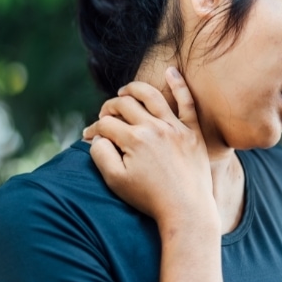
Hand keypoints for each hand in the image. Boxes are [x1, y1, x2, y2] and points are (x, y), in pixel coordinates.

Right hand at [82, 67, 218, 230]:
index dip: (94, 129)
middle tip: (105, 115)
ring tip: (124, 92)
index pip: (106, 124)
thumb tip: (96, 137)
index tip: (90, 136)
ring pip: (150, 96)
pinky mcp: (192, 130)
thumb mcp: (116, 181)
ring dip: (133, 90)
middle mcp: (153, 127)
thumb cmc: (149, 198)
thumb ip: (101, 155)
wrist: (187, 210)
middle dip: (108, 108)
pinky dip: (179, 84)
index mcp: (134, 139)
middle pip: (124, 105)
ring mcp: (175, 127)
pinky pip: (186, 101)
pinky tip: (171, 71)